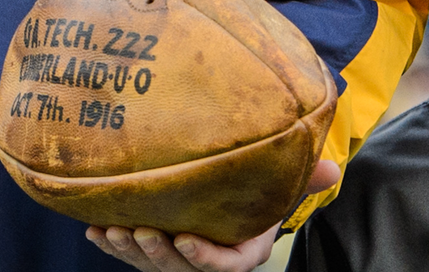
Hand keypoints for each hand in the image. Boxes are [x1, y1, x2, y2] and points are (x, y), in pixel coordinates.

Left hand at [86, 160, 340, 271]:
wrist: (234, 201)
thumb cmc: (257, 195)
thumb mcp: (280, 189)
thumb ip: (303, 180)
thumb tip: (334, 168)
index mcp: (244, 252)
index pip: (227, 266)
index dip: (204, 257)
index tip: (183, 238)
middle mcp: (210, 260)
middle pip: (184, 270)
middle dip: (159, 255)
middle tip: (141, 232)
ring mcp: (182, 258)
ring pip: (155, 266)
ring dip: (131, 252)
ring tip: (112, 229)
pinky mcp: (159, 250)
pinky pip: (133, 256)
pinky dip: (112, 246)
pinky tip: (94, 230)